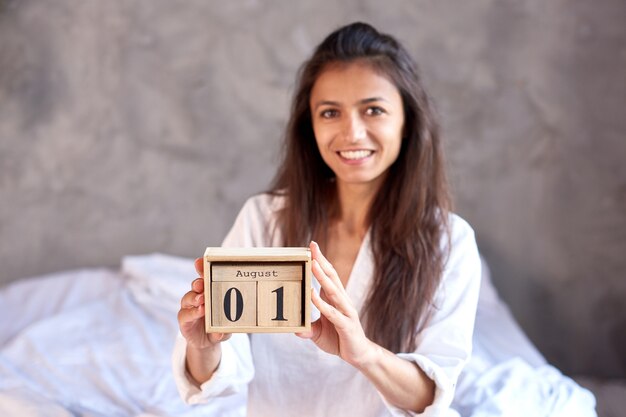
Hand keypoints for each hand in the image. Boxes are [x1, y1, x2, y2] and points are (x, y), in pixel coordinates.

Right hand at [177, 258, 230, 348]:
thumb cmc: (218, 328)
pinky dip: (192, 313)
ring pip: (188, 298)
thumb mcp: (227, 326)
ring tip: (202, 300)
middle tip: (202, 284)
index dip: (202, 268)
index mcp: (208, 293)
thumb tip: (223, 331)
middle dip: (198, 282)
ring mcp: (189, 308)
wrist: (206, 343)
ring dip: (194, 298)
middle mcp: (197, 297)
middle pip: (195, 285)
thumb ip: (226, 328)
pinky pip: (185, 314)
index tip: (201, 261)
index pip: (205, 277)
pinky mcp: (184, 320)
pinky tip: (199, 312)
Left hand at [296, 242, 375, 367]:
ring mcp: (345, 312)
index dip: (320, 262)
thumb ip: (307, 327)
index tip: (312, 247)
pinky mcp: (346, 324)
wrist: (358, 355)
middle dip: (321, 261)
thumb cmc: (339, 339)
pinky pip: (332, 312)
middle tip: (313, 246)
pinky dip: (321, 303)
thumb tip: (294, 328)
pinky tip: (312, 295)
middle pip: (331, 277)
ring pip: (332, 290)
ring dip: (322, 277)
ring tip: (312, 264)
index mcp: (335, 299)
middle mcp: (341, 301)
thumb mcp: (318, 332)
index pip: (328, 276)